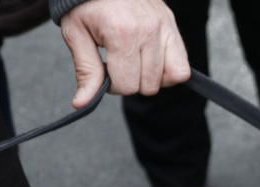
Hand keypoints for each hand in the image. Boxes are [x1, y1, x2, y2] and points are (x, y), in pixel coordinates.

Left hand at [59, 0, 190, 107]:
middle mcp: (147, 31)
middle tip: (118, 62)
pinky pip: (182, 69)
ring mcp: (164, 29)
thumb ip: (86, 71)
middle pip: (147, 86)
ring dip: (149, 77)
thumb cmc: (87, 4)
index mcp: (121, 33)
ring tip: (135, 60)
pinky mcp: (173, 28)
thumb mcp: (76, 34)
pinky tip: (152, 62)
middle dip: (131, 81)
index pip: (126, 85)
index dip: (112, 85)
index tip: (104, 68)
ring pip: (167, 79)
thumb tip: (82, 103)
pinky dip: (169, 72)